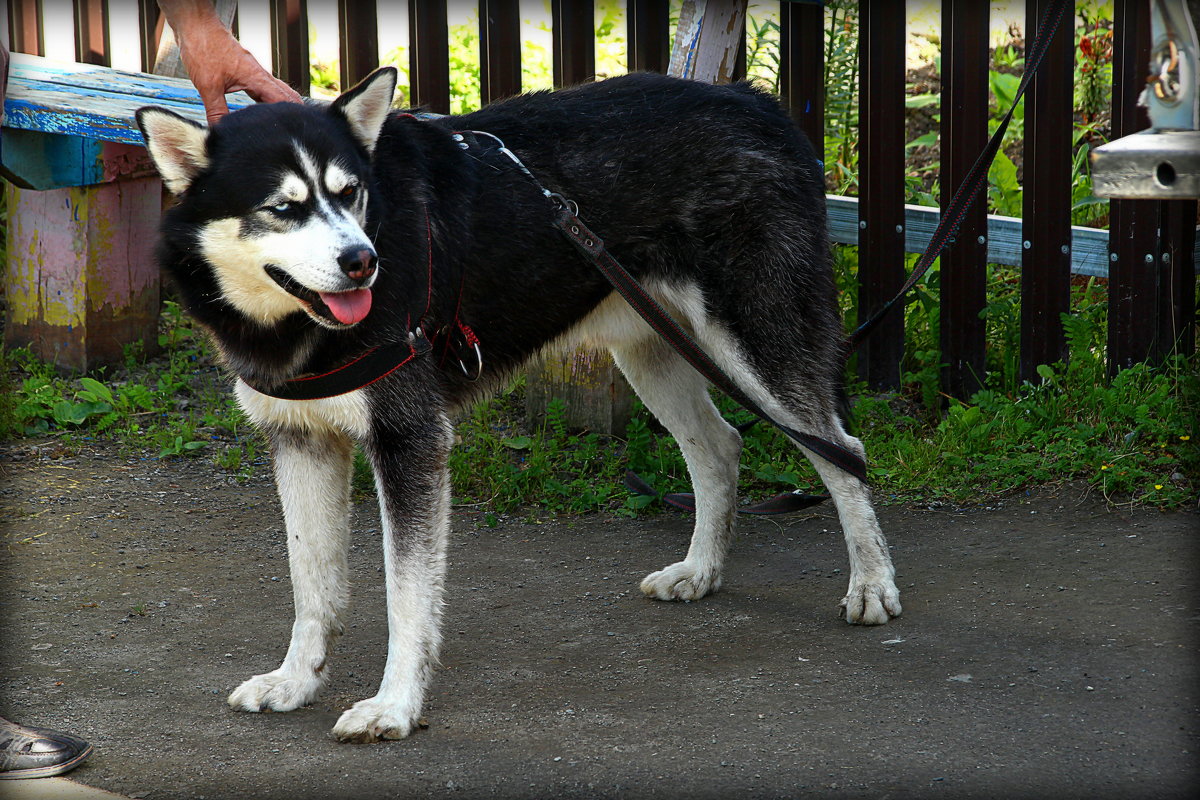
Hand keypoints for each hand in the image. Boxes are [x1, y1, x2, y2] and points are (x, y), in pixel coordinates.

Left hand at [159, 0, 301, 125]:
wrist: (196, 27)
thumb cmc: (203, 49)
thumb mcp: (208, 86)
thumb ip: (217, 111)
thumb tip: (220, 132)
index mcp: (257, 78)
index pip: (282, 101)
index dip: (289, 117)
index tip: (293, 132)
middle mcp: (260, 75)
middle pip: (286, 96)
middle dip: (292, 113)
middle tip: (294, 132)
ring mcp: (254, 72)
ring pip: (276, 92)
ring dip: (280, 107)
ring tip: (281, 126)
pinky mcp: (247, 71)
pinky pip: (264, 88)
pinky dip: (267, 100)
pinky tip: (262, 110)